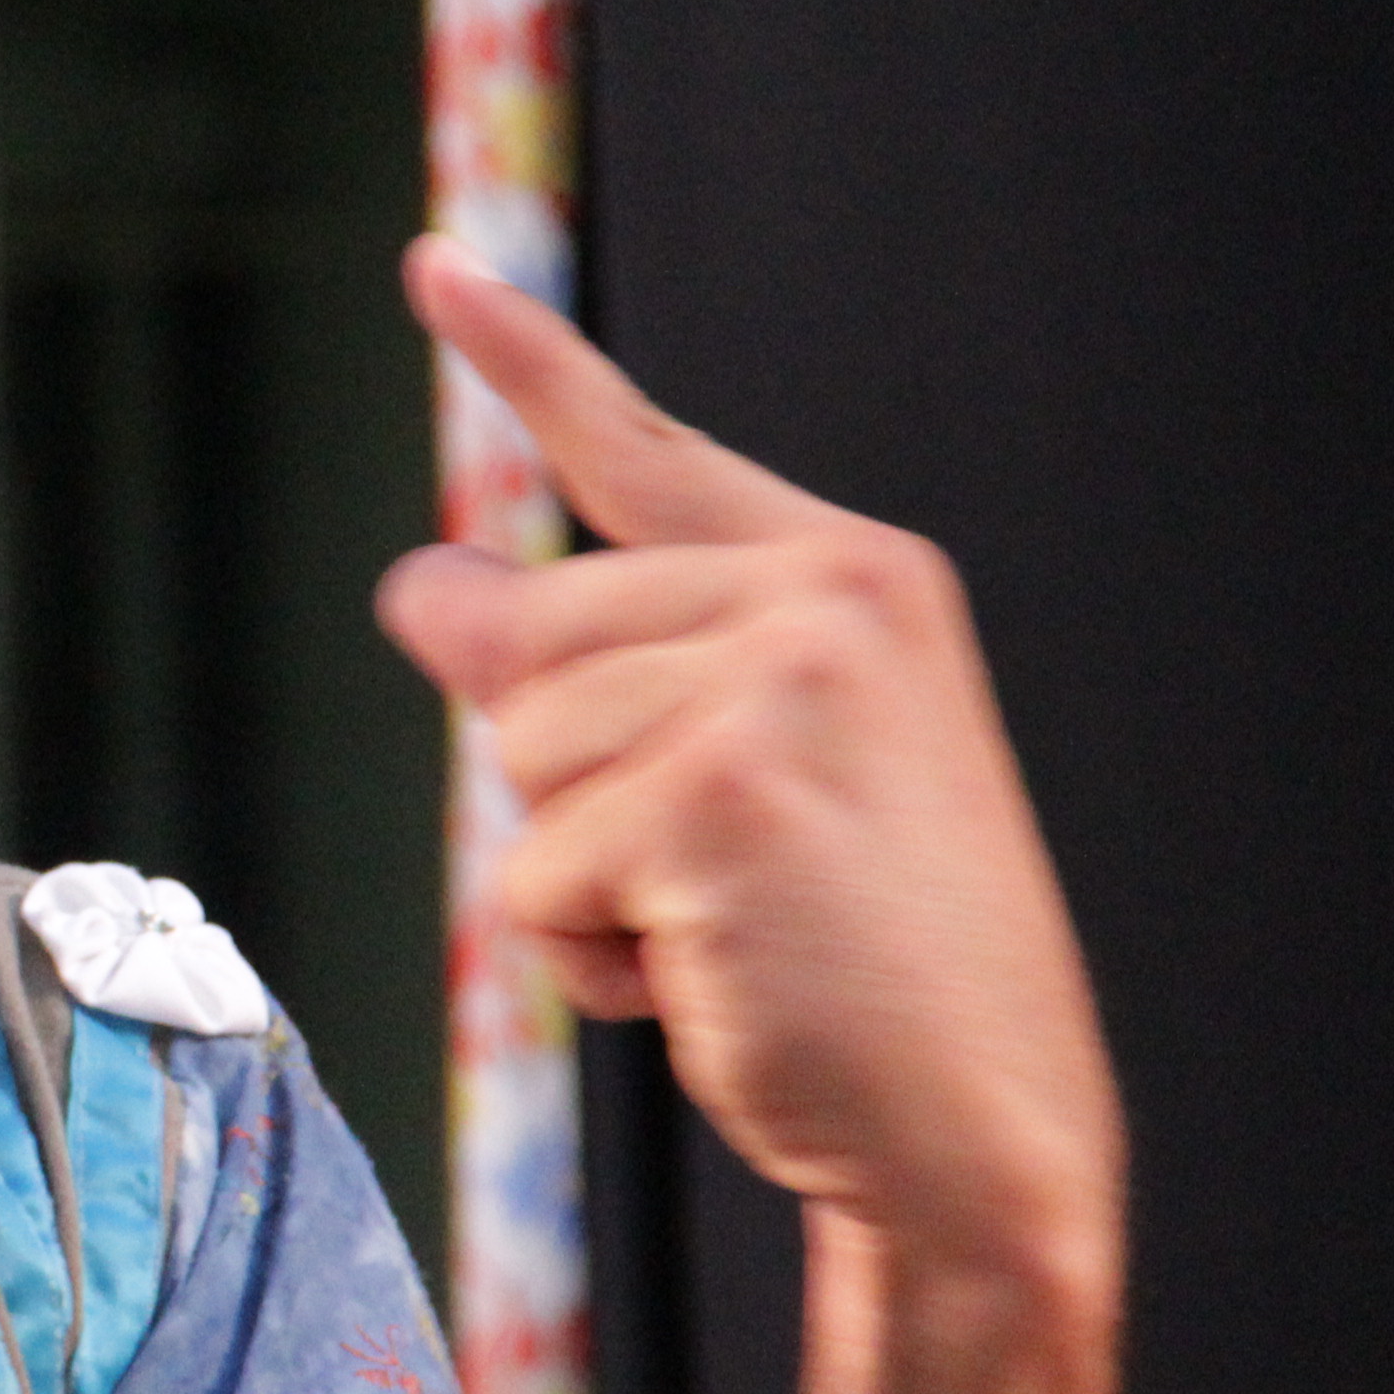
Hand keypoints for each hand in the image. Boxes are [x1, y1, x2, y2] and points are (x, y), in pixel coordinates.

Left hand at [377, 242, 1118, 1276]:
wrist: (976, 1130)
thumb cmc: (855, 965)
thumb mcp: (726, 785)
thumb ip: (591, 673)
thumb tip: (417, 581)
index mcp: (848, 579)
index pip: (640, 449)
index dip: (520, 355)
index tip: (428, 263)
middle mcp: (822, 602)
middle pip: (526, 649)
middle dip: (570, 789)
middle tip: (724, 881)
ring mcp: (778, 689)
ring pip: (519, 765)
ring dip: (582, 884)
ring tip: (730, 933)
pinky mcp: (720, 796)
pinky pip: (536, 875)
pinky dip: (590, 960)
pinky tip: (714, 985)